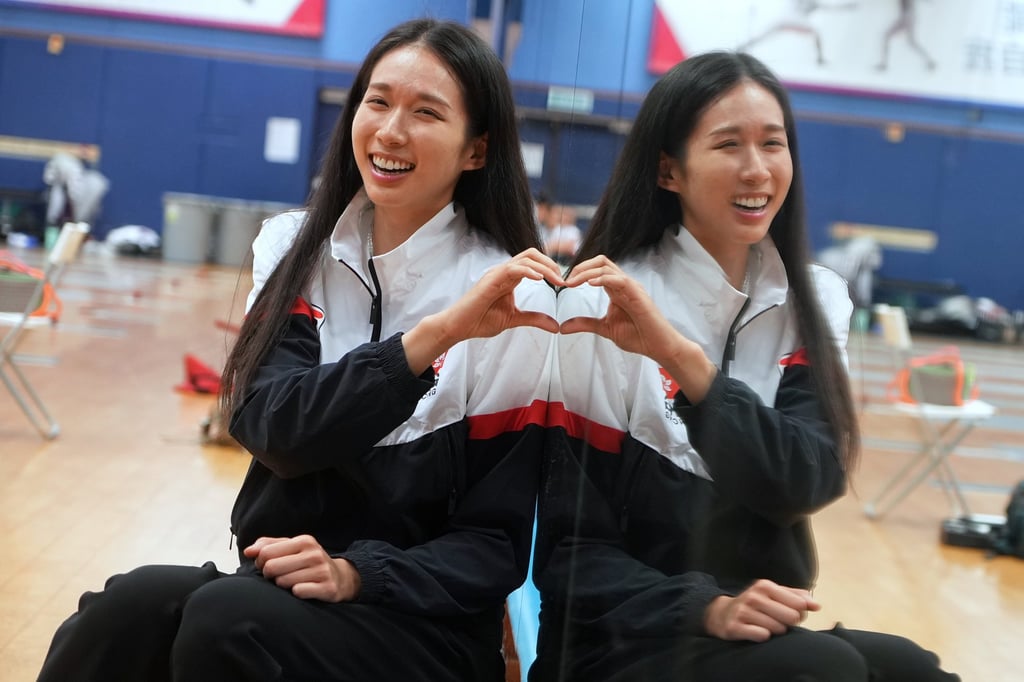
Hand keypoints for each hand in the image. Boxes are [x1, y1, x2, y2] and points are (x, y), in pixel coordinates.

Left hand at [243, 535, 360, 601]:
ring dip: (283, 586)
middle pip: (271, 568)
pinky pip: (298, 592)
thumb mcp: (292, 548)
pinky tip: (302, 590)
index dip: (261, 562)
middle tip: (278, 576)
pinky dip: (296, 594)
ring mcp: (322, 570)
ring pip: (283, 582)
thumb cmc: (311, 562)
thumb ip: (268, 545)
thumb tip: (248, 551)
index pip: (266, 553)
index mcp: (304, 541)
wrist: (341, 577)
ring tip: (292, 583)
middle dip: (270, 575)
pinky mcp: (327, 587)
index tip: (267, 566)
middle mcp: (314, 554)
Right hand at [403, 248, 561, 373]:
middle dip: (551, 264)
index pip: (533, 262)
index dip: (551, 269)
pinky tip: (540, 279)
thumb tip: (556, 326)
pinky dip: (528, 271)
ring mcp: (496, 273)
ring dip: (545, 267)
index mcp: (510, 278)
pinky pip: (512, 268)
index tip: (564, 283)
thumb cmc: (480, 320)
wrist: (459, 327)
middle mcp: (504, 271)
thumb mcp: (514, 319)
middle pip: (532, 254)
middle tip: (563, 280)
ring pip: (525, 258)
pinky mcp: (490, 280)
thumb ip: (534, 319)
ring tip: (557, 280)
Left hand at [561, 256, 715, 400]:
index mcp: (616, 289)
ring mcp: (632, 287)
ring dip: (586, 272)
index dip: (578, 272)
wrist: (658, 347)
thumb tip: (562, 327)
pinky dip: (603, 279)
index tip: (563, 283)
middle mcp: (624, 284)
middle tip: (565, 281)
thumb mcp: (605, 328)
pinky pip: (620, 279)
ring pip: (608, 267)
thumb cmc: (638, 336)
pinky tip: (590, 284)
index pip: (596, 269)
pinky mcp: (638, 294)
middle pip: (600, 261)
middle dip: (580, 267)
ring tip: (572, 282)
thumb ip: (585, 324)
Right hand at [703, 579, 820, 641]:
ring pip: (778, 629)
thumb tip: (817, 605)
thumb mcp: (773, 594)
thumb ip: (797, 597)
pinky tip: (756, 632)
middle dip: (788, 623)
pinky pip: (762, 636)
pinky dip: (762, 637)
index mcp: (765, 586)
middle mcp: (754, 596)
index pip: (799, 604)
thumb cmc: (755, 604)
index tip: (790, 613)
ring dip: (775, 632)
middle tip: (777, 621)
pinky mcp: (735, 626)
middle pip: (791, 617)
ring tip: (765, 626)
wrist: (722, 613)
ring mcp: (743, 611)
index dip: (799, 613)